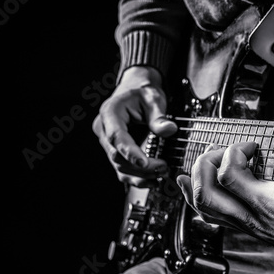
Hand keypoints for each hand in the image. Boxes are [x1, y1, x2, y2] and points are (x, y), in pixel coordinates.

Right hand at [93, 66, 176, 185]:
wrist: (136, 92)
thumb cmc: (142, 94)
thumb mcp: (153, 99)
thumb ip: (159, 116)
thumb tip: (169, 129)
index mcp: (110, 113)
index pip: (116, 136)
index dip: (130, 152)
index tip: (144, 163)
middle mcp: (104, 130)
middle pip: (117, 156)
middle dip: (141, 167)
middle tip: (163, 167)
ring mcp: (108, 144)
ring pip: (119, 167)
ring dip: (140, 176)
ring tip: (161, 174)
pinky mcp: (116, 152)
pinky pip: (123, 170)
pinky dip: (137, 178)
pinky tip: (153, 181)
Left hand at [176, 113, 273, 271]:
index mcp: (270, 201)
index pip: (229, 173)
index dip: (234, 150)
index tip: (251, 145)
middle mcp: (252, 217)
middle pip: (206, 192)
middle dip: (205, 164)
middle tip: (221, 151)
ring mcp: (247, 226)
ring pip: (203, 208)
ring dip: (195, 181)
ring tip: (202, 163)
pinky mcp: (247, 229)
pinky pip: (212, 217)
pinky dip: (196, 198)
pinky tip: (189, 186)